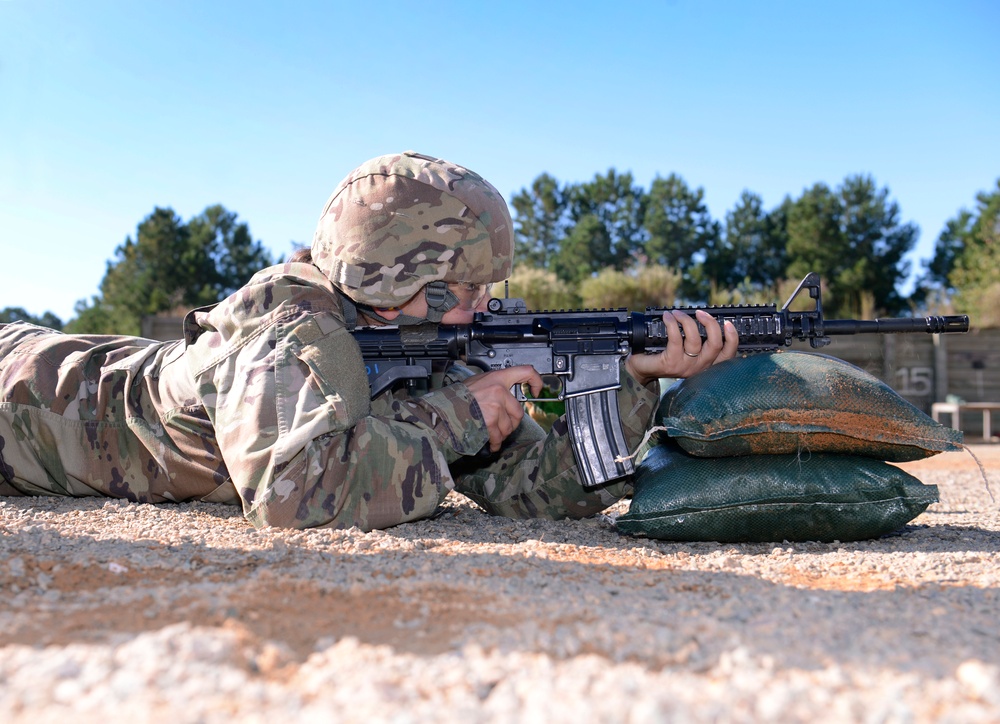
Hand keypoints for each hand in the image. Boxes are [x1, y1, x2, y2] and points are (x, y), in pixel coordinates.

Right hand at [464, 365, 543, 451]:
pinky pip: (499, 436)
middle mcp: (499, 390)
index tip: (536, 390)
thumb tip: (508, 395)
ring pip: (509, 427)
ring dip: (502, 434)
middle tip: (501, 425)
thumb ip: (495, 386)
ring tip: (492, 432)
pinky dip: (495, 443)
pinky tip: (490, 442)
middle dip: (511, 423)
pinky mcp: (490, 421)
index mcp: (497, 378)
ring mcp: (495, 406)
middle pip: (518, 412)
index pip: (525, 372)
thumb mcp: (478, 382)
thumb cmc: (458, 396)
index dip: (536, 381)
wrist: (443, 408)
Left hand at [624, 310, 738, 385]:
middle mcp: (699, 367)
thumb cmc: (664, 356)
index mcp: (706, 364)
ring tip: (677, 313)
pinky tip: (668, 317)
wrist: (641, 368)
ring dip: (687, 321)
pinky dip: (672, 324)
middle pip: (715, 344)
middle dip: (710, 324)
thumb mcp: (686, 349)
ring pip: (695, 340)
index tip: (728, 323)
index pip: (728, 355)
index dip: (732, 338)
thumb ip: (698, 338)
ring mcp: (686, 367)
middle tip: (700, 313)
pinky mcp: (671, 363)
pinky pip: (676, 339)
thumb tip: (701, 316)